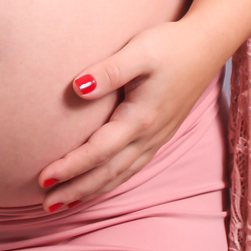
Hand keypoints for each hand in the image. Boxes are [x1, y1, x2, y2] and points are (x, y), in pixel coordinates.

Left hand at [38, 19, 220, 208]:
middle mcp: (149, 136)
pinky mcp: (159, 135)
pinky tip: (98, 185)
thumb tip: (77, 87)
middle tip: (47, 204)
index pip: (98, 151)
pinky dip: (111, 182)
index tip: (44, 177)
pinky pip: (132, 168)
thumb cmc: (170, 46)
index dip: (71, 166)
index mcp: (140, 118)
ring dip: (92, 191)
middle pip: (108, 173)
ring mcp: (156, 139)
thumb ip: (108, 71)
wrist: (206, 47)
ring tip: (65, 204)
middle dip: (76, 190)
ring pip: (120, 175)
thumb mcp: (138, 51)